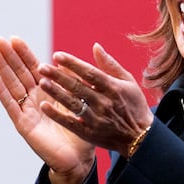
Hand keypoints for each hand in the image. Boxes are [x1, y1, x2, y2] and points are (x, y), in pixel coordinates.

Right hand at [0, 36, 94, 183]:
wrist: (78, 159)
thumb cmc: (80, 131)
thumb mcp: (78, 102)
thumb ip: (73, 83)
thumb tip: (68, 62)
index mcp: (48, 92)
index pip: (34, 68)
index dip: (24, 53)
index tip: (14, 38)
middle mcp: (35, 99)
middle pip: (19, 73)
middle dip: (9, 56)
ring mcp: (27, 111)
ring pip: (12, 85)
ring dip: (2, 68)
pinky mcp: (24, 125)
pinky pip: (11, 105)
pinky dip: (1, 92)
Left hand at [38, 43, 153, 157]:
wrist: (141, 137)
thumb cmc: (134, 105)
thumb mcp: (128, 81)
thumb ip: (110, 64)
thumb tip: (95, 46)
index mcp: (113, 88)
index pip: (90, 73)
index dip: (73, 63)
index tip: (57, 55)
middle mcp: (104, 103)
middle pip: (78, 87)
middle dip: (59, 76)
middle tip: (42, 67)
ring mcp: (96, 119)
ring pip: (73, 104)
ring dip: (56, 93)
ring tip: (41, 83)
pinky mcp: (90, 133)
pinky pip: (71, 123)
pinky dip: (57, 115)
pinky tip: (44, 106)